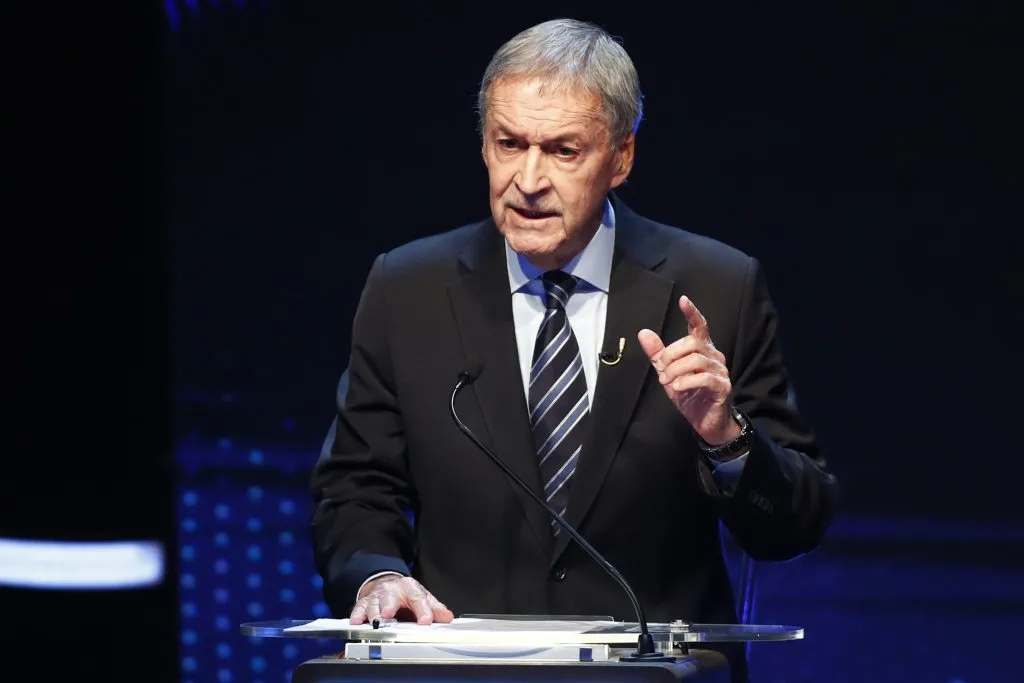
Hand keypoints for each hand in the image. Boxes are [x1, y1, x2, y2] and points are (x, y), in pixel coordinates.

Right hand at [349, 575, 453, 624]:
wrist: (388, 584)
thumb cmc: (406, 594)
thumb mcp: (423, 598)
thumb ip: (434, 608)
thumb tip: (447, 617)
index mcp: (410, 588)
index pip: (418, 598)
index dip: (422, 610)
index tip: (426, 621)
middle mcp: (392, 590)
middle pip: (391, 597)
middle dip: (389, 606)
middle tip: (389, 615)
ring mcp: (377, 596)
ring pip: (374, 604)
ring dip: (373, 613)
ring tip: (375, 622)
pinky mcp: (364, 603)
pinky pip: (359, 608)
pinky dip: (357, 614)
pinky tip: (357, 621)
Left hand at [638, 295, 739, 444]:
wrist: (706, 422)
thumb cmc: (689, 395)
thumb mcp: (668, 373)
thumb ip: (657, 354)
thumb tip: (643, 332)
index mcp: (702, 349)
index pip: (699, 326)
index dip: (692, 312)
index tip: (683, 300)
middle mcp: (714, 356)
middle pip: (691, 343)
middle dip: (671, 355)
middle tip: (662, 372)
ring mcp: (721, 371)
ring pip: (696, 360)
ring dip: (676, 370)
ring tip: (668, 382)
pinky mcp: (723, 386)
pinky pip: (704, 378)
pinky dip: (687, 382)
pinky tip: (677, 388)